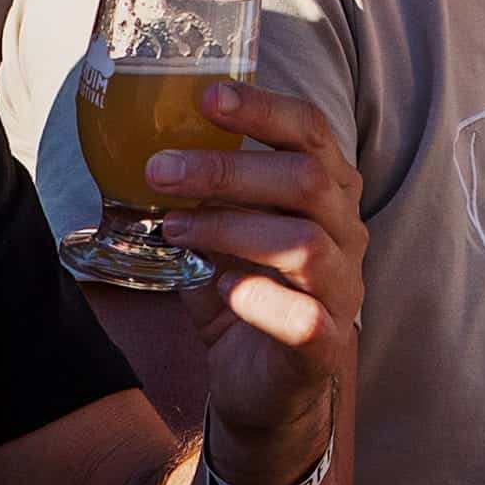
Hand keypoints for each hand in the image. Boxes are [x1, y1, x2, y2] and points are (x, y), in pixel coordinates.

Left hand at [142, 79, 360, 484]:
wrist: (263, 388)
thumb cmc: (243, 295)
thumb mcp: (219, 233)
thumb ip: (198, 195)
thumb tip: (138, 148)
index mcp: (326, 191)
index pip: (311, 131)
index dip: (263, 108)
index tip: (207, 96)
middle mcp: (346, 232)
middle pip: (306, 181)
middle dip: (228, 169)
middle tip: (159, 169)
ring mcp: (343, 288)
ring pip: (304, 243)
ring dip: (230, 228)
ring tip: (174, 227)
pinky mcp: (327, 343)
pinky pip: (304, 317)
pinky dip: (257, 299)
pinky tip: (220, 289)